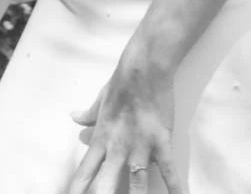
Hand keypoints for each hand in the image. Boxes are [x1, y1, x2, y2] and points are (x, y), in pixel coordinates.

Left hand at [64, 55, 185, 193]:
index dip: (78, 188)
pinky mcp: (161, 141)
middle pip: (106, 183)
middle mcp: (118, 147)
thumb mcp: (101, 100)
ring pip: (136, 182)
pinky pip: (169, 170)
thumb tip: (75, 117)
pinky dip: (176, 187)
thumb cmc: (122, 83)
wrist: (144, 68)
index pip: (85, 171)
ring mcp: (140, 146)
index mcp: (101, 138)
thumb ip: (89, 114)